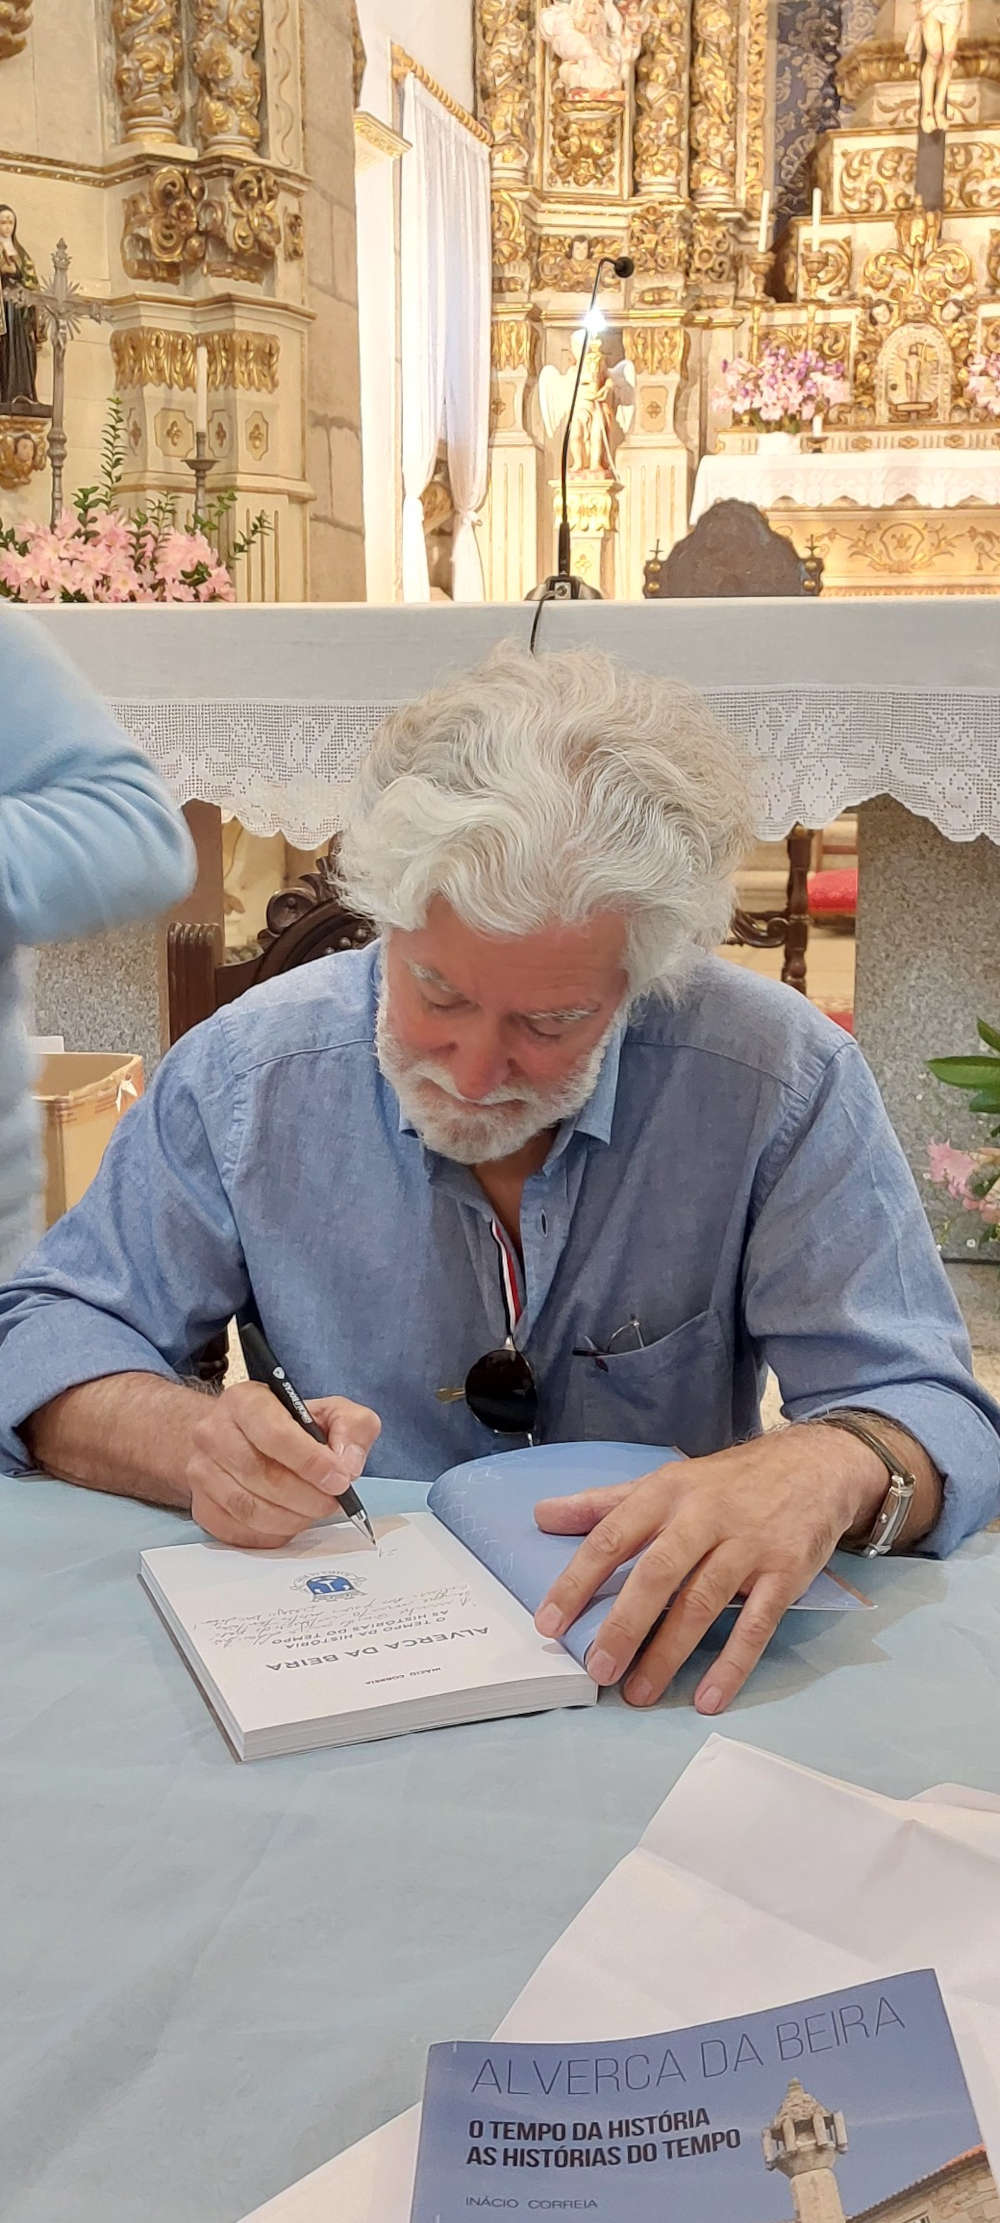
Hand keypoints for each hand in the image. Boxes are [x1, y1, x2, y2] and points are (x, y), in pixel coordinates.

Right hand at [185, 1381, 381, 1546]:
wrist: (242, 1441)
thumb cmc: (291, 1427)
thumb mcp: (331, 1411)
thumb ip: (353, 1427)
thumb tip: (348, 1465)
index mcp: (245, 1400)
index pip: (275, 1434)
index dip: (311, 1462)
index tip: (340, 1480)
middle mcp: (213, 1432)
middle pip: (262, 1476)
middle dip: (308, 1497)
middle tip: (333, 1502)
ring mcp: (201, 1472)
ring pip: (249, 1509)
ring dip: (292, 1519)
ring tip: (313, 1511)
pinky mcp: (201, 1506)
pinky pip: (239, 1532)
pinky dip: (272, 1534)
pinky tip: (290, 1521)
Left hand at [532, 1426, 881, 1713]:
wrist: (814, 1466)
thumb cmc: (727, 1483)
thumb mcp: (664, 1482)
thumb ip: (603, 1503)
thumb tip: (541, 1515)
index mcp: (665, 1493)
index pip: (612, 1537)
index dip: (577, 1581)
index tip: (549, 1623)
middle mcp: (704, 1517)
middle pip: (658, 1574)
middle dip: (625, 1625)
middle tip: (598, 1669)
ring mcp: (748, 1546)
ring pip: (702, 1603)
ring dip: (669, 1653)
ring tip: (640, 1693)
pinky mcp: (785, 1573)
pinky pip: (757, 1624)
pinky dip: (733, 1663)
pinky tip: (709, 1698)